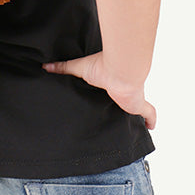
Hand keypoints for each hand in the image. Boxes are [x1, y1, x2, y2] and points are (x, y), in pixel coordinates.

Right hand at [41, 52, 156, 129]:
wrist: (119, 70)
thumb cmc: (101, 66)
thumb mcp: (77, 68)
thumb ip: (62, 68)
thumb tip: (44, 66)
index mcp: (109, 82)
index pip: (110, 90)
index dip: (110, 94)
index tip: (106, 99)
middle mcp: (123, 91)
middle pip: (124, 101)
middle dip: (122, 107)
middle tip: (116, 117)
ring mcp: (132, 100)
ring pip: (137, 109)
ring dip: (135, 115)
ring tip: (129, 126)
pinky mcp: (139, 106)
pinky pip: (149, 116)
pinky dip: (150, 121)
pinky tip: (149, 128)